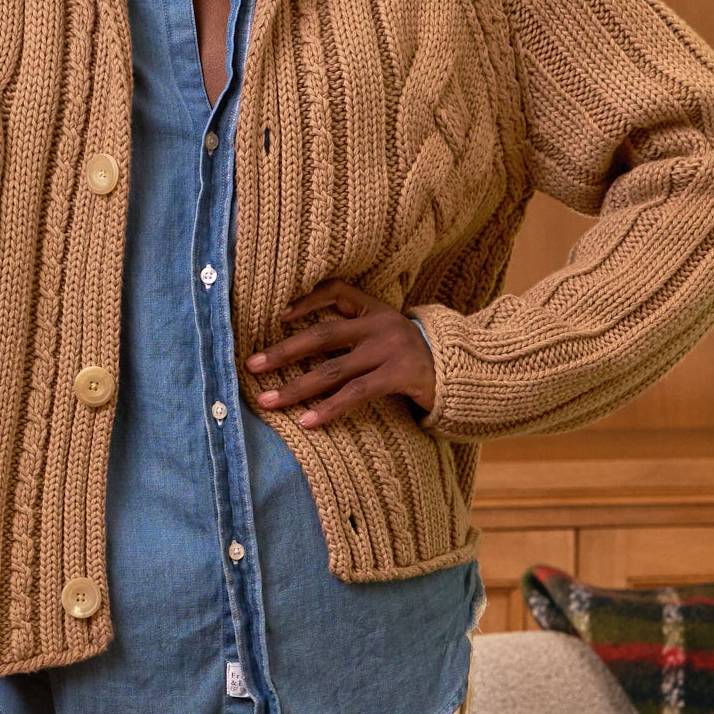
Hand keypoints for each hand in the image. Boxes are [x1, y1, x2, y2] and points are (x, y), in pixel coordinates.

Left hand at [246, 284, 435, 427]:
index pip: (335, 291)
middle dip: (284, 351)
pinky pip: (356, 393)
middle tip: (252, 365)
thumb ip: (355, 332)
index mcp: (374, 309)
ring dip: (296, 388)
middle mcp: (380, 325)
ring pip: (333, 369)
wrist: (461, 373)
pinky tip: (307, 421)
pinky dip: (329, 409)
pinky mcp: (400, 376)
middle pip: (322, 335)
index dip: (305, 300)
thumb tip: (302, 343)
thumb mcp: (386, 334)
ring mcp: (390, 350)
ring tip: (268, 401)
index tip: (276, 316)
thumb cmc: (412, 357)